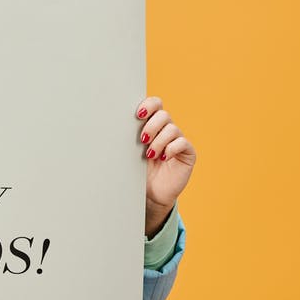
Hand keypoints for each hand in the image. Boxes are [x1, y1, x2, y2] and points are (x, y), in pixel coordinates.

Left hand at [135, 96, 196, 235]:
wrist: (149, 195)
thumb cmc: (136, 172)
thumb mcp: (128, 152)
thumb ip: (126, 136)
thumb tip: (112, 121)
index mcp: (152, 125)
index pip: (155, 104)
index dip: (149, 105)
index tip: (138, 114)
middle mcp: (166, 130)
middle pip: (164, 114)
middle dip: (151, 126)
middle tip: (142, 140)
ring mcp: (178, 141)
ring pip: (172, 129)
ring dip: (159, 141)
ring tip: (150, 155)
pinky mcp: (187, 153)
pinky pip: (183, 143)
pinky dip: (171, 149)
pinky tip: (163, 158)